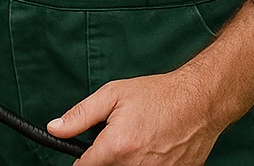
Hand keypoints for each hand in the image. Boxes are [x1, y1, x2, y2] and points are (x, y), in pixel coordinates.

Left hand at [46, 70, 222, 165]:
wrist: (198, 102)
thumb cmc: (156, 95)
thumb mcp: (112, 95)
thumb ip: (80, 115)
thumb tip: (55, 128)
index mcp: (117, 147)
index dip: (81, 162)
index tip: (84, 156)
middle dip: (107, 157)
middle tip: (118, 138)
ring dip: (126, 162)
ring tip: (138, 140)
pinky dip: (146, 163)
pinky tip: (153, 149)